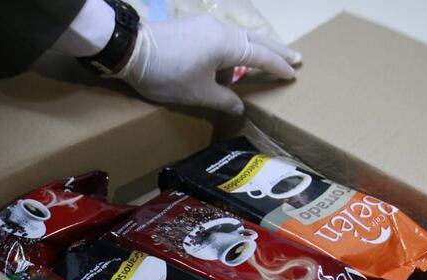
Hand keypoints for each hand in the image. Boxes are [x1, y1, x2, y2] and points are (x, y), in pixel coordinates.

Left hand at [113, 15, 300, 114]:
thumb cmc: (168, 74)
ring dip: (253, 51)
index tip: (293, 73)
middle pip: (256, 40)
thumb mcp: (198, 93)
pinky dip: (234, 49)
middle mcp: (221, 29)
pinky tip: (229, 64)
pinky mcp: (193, 26)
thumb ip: (223, 100)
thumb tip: (239, 107)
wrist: (131, 51)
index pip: (261, 57)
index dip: (278, 66)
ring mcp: (206, 25)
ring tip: (261, 67)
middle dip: (276, 50)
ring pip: (239, 37)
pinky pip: (222, 37)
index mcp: (228, 45)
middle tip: (296, 57)